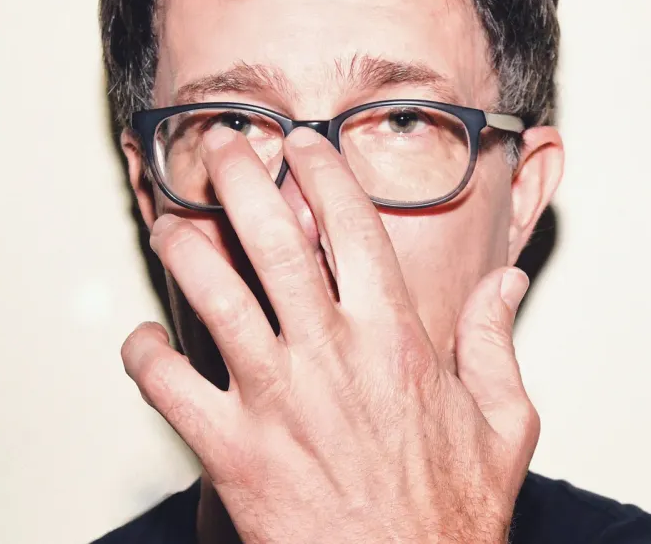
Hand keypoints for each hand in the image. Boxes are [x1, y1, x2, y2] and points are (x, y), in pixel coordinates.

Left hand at [122, 126, 538, 543]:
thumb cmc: (450, 518)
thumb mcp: (504, 425)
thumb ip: (495, 344)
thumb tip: (507, 284)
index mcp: (394, 340)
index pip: (352, 225)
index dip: (321, 171)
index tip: (300, 143)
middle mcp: (330, 355)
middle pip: (271, 237)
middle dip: (239, 176)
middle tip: (220, 147)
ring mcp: (275, 400)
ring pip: (211, 294)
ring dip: (182, 246)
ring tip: (169, 223)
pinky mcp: (230, 451)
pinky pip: (166, 385)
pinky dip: (143, 355)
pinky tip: (144, 342)